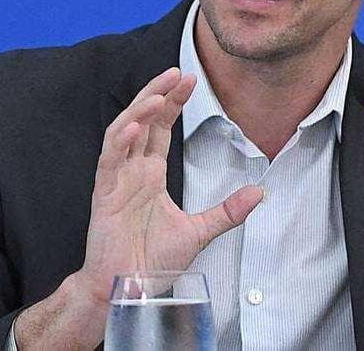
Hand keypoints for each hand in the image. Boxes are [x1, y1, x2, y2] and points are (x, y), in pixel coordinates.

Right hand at [78, 66, 262, 304]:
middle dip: (158, 94)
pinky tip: (135, 125)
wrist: (128, 290)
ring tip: (159, 93)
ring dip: (138, 110)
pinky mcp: (104, 194)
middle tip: (178, 72)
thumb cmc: (153, 261)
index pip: (161, 128)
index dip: (173, 102)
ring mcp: (116, 180)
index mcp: (151, 174)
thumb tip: (259, 192)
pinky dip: (119, 141)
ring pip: (123, 132)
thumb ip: (228, 211)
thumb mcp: (200, 231)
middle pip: (143, 120)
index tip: (190, 80)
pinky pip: (109, 161)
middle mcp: (132, 171)